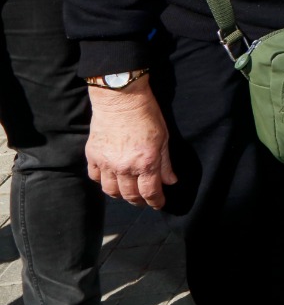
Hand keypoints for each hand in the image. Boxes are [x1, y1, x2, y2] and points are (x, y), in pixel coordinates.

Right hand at [86, 81, 175, 208]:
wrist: (121, 99)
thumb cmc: (147, 115)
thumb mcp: (163, 138)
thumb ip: (165, 163)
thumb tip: (170, 181)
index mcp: (145, 162)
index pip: (150, 192)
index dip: (156, 202)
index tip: (158, 205)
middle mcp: (124, 167)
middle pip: (129, 195)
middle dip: (139, 201)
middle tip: (144, 201)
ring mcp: (106, 163)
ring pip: (110, 190)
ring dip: (120, 195)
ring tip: (127, 193)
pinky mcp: (92, 155)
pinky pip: (95, 177)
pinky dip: (103, 181)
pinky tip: (110, 179)